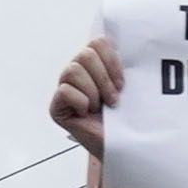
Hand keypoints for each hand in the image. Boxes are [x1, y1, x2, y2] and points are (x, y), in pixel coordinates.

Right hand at [48, 38, 121, 153]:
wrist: (122, 146)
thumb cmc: (126, 118)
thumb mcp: (130, 88)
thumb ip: (125, 66)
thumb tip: (130, 47)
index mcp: (96, 64)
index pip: (98, 42)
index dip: (111, 61)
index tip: (123, 83)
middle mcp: (78, 72)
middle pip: (85, 55)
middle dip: (103, 79)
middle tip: (113, 99)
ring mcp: (65, 88)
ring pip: (73, 70)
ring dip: (93, 92)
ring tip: (100, 107)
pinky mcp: (56, 106)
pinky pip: (65, 91)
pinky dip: (80, 102)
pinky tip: (86, 113)